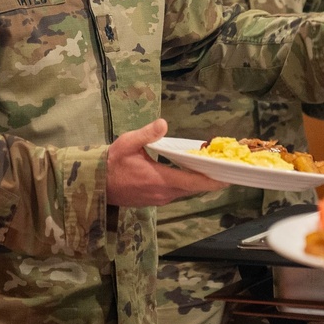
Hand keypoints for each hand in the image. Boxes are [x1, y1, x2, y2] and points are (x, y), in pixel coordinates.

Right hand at [107, 119, 227, 206]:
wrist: (96, 184)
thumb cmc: (112, 162)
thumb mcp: (128, 142)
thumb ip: (147, 134)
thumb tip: (163, 123)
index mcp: (160, 179)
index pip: (192, 182)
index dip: (211, 181)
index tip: (227, 177)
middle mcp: (163, 193)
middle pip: (192, 188)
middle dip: (209, 180)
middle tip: (225, 170)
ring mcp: (158, 199)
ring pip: (185, 192)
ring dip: (197, 182)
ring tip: (211, 170)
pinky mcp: (154, 201)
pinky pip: (176, 193)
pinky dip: (186, 185)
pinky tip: (190, 174)